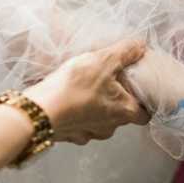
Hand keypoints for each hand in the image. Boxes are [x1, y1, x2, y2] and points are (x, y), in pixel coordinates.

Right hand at [25, 40, 149, 144]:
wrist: (38, 111)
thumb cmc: (74, 87)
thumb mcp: (103, 61)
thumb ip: (125, 52)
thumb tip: (140, 46)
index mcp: (124, 111)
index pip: (145, 116)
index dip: (144, 104)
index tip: (140, 93)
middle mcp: (108, 128)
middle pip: (121, 117)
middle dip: (117, 102)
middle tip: (110, 84)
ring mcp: (87, 134)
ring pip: (99, 122)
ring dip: (95, 109)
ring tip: (85, 90)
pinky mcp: (68, 136)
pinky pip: (77, 126)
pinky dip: (75, 114)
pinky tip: (67, 100)